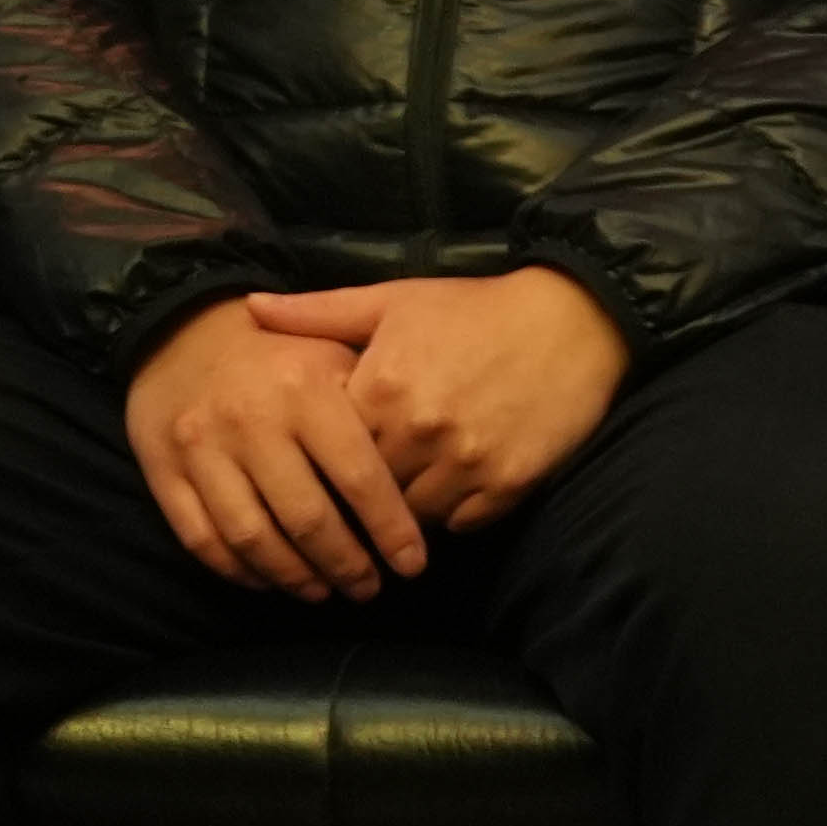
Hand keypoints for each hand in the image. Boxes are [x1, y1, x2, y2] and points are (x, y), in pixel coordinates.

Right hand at [127, 292, 429, 596]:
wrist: (184, 330)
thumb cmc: (283, 349)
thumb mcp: (337, 349)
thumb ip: (374, 400)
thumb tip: (425, 463)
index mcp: (307, 390)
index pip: (359, 475)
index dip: (390, 528)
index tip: (413, 564)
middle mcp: (253, 423)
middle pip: (305, 517)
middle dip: (345, 564)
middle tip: (370, 589)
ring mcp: (202, 451)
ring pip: (252, 537)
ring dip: (293, 577)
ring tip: (324, 593)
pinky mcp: (163, 473)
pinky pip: (201, 538)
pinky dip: (237, 570)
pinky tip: (269, 582)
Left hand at [250, 268, 625, 533]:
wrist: (578, 315)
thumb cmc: (477, 308)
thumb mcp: (396, 301)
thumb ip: (318, 314)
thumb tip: (248, 307)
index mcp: (383, 389)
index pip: (326, 457)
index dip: (321, 466)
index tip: (318, 473)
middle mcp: (422, 431)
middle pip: (365, 494)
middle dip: (359, 498)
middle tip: (356, 502)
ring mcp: (469, 461)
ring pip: (412, 517)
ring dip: (405, 512)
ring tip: (402, 502)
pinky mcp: (511, 482)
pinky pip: (462, 524)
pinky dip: (453, 516)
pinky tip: (452, 494)